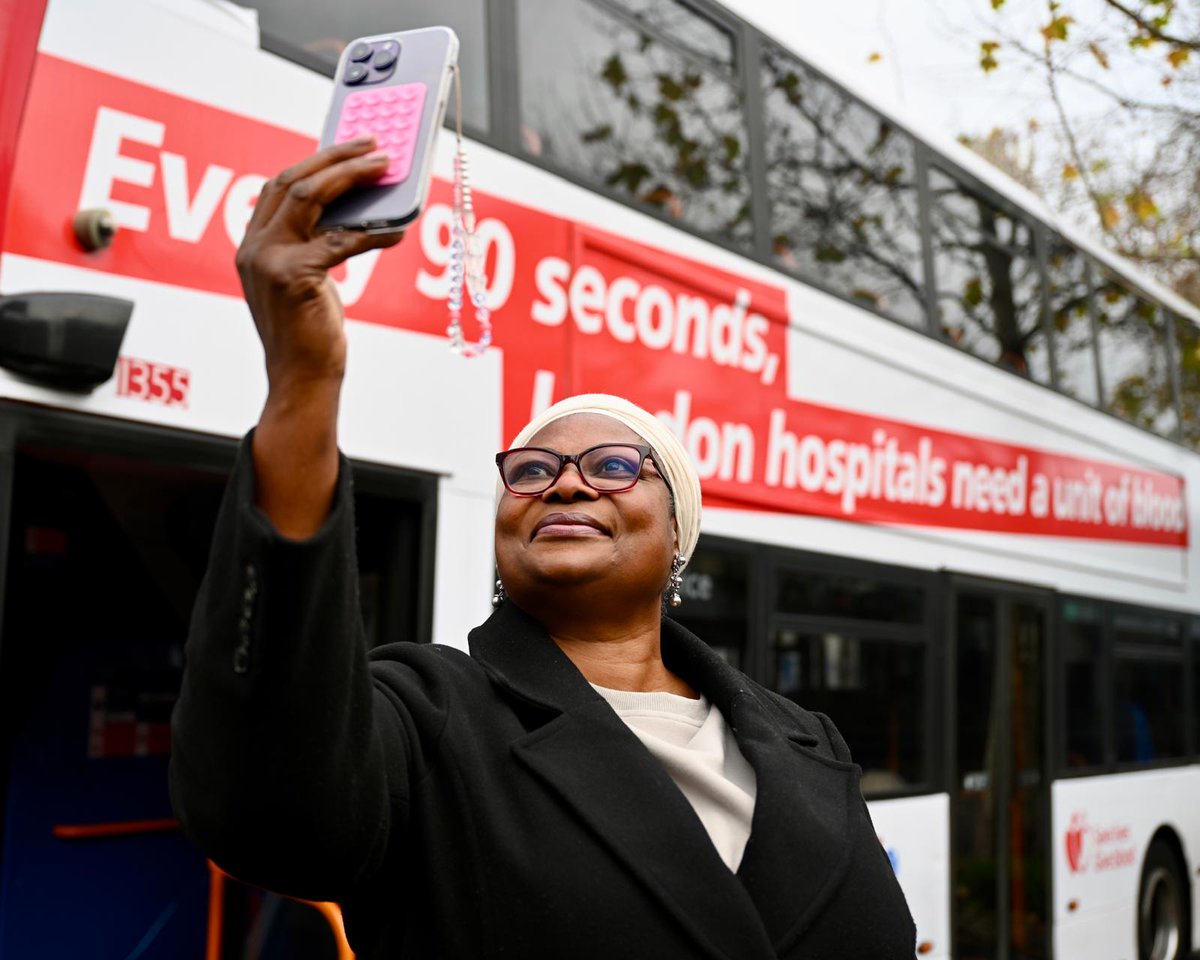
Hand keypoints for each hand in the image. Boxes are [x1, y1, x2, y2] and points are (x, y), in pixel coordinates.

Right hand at [239, 138, 401, 537]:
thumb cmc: (310, 333)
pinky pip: (341, 241)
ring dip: (352, 177)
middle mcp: (252, 247)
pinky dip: (373, 232)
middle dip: (335, 157)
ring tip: (384, 167)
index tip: (348, 146)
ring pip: (310, 197)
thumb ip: (316, 243)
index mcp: (251, 245)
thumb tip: (356, 207)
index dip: (315, 162)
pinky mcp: (293, 277)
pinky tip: (398, 230)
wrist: (302, 381)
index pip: (279, 187)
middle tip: (373, 144)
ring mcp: (267, 261)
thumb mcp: (307, 279)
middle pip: (292, 181)